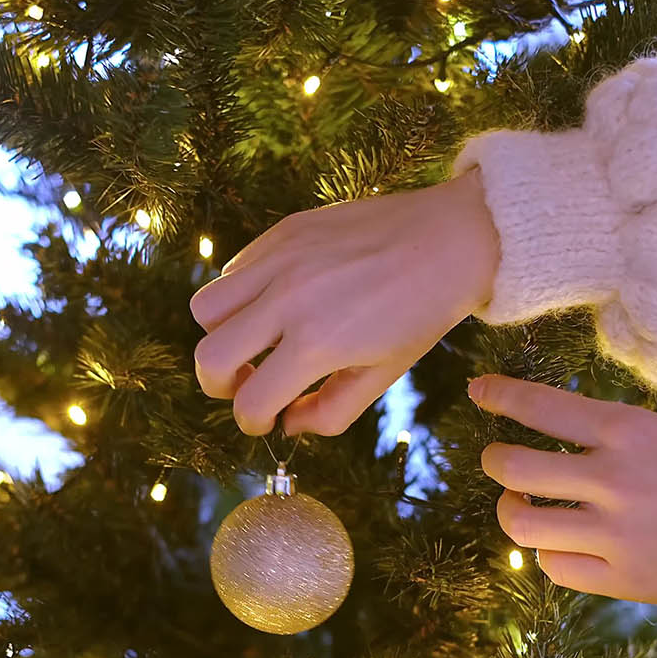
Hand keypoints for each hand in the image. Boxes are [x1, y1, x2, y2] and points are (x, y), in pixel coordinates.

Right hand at [189, 169, 499, 437]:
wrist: (451, 238)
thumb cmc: (422, 314)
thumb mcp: (382, 377)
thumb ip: (329, 412)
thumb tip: (288, 424)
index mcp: (317, 343)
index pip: (250, 402)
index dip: (252, 423)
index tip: (267, 421)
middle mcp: (288, 299)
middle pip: (208, 357)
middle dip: (219, 386)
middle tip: (249, 386)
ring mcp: (280, 259)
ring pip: (205, 309)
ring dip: (221, 337)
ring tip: (254, 343)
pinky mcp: (283, 232)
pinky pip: (231, 271)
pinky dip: (239, 297)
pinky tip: (274, 306)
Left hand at [473, 374, 656, 607]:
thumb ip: (622, 428)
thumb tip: (567, 422)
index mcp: (630, 432)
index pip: (543, 407)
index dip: (501, 397)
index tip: (479, 392)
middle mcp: (614, 482)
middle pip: (515, 467)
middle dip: (494, 460)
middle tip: (497, 458)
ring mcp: (614, 535)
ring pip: (523, 524)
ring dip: (510, 509)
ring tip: (518, 502)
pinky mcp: (620, 580)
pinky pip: (555, 567)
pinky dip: (548, 553)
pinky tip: (557, 541)